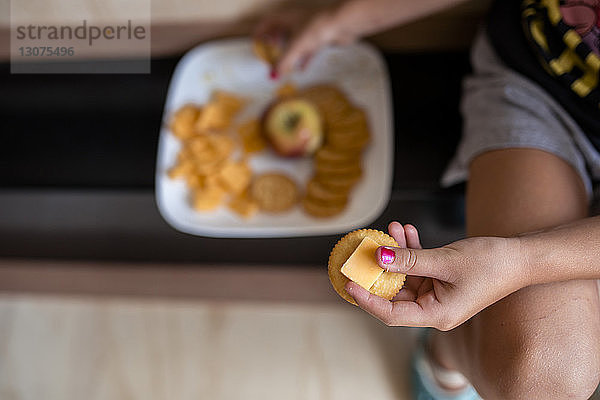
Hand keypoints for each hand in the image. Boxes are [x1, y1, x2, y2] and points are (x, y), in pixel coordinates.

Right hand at [253, 7, 356, 75]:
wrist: (343, 23)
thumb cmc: (316, 28)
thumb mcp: (296, 46)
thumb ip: (284, 62)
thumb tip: (272, 76)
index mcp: (286, 18)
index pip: (268, 22)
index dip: (261, 31)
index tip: (255, 41)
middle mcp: (296, 21)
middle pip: (281, 31)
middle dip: (274, 42)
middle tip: (270, 52)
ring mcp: (309, 28)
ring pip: (295, 40)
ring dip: (289, 52)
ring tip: (284, 63)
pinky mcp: (320, 36)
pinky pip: (308, 49)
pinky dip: (303, 59)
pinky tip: (302, 69)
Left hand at [345, 222, 526, 330]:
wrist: (521, 256)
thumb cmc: (492, 264)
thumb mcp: (445, 260)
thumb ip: (409, 260)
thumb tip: (378, 256)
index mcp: (436, 315)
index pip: (391, 314)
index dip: (367, 299)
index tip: (349, 283)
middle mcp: (434, 308)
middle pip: (394, 294)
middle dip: (378, 269)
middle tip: (362, 251)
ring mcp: (437, 294)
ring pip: (404, 275)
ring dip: (396, 253)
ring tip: (389, 229)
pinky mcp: (440, 280)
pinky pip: (417, 266)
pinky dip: (410, 249)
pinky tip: (404, 231)